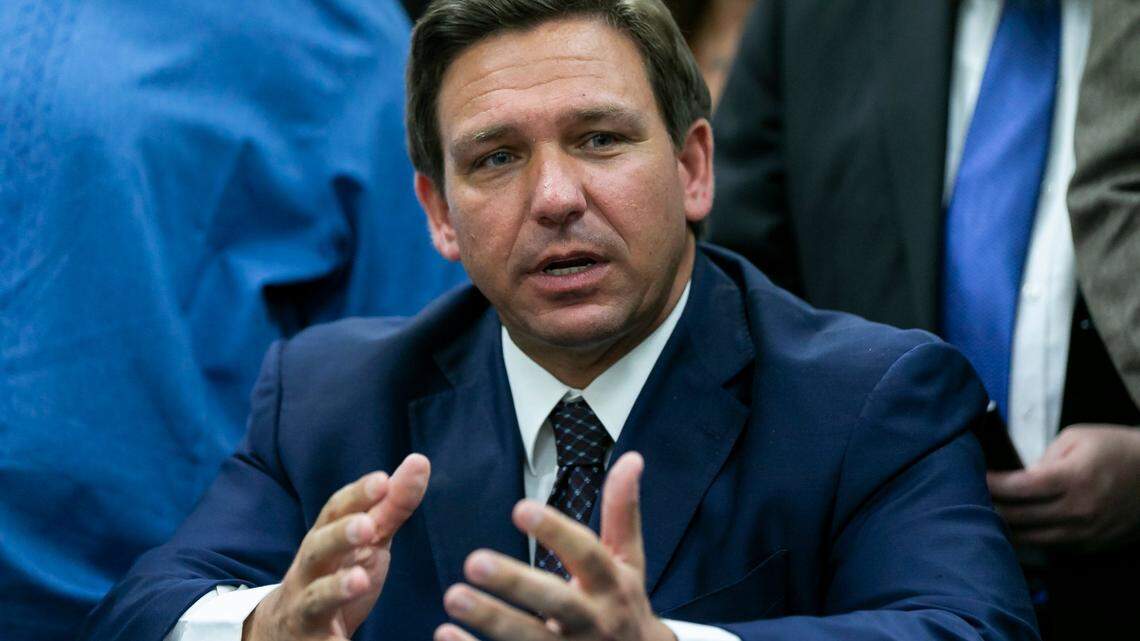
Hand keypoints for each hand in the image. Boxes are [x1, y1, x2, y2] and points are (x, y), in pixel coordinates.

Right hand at [243, 454, 430, 640]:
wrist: (287, 629)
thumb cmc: (336, 573)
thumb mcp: (366, 540)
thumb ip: (391, 505)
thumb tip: (419, 460)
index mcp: (325, 539)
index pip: (335, 511)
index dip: (357, 495)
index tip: (382, 480)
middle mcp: (309, 570)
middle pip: (317, 549)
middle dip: (340, 536)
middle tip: (367, 527)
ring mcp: (306, 607)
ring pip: (315, 597)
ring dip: (335, 588)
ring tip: (359, 580)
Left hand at [435, 452, 674, 640]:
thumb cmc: (623, 604)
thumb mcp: (630, 560)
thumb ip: (623, 512)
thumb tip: (631, 458)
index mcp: (611, 585)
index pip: (587, 554)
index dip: (556, 532)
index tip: (520, 508)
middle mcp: (593, 621)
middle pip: (556, 602)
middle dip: (517, 584)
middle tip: (474, 561)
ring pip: (528, 640)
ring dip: (490, 620)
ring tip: (453, 597)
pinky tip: (446, 635)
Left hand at [988, 424, 1139, 550]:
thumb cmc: (1115, 449)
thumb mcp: (1077, 437)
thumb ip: (1044, 458)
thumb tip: (1020, 479)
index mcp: (1074, 478)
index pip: (1021, 487)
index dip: (993, 484)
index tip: (976, 478)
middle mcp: (1080, 510)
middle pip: (1021, 518)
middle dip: (991, 508)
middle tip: (971, 499)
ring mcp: (1087, 533)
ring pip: (1032, 539)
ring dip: (1006, 530)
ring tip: (983, 518)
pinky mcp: (1093, 546)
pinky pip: (1052, 548)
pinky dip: (1029, 541)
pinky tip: (1013, 532)